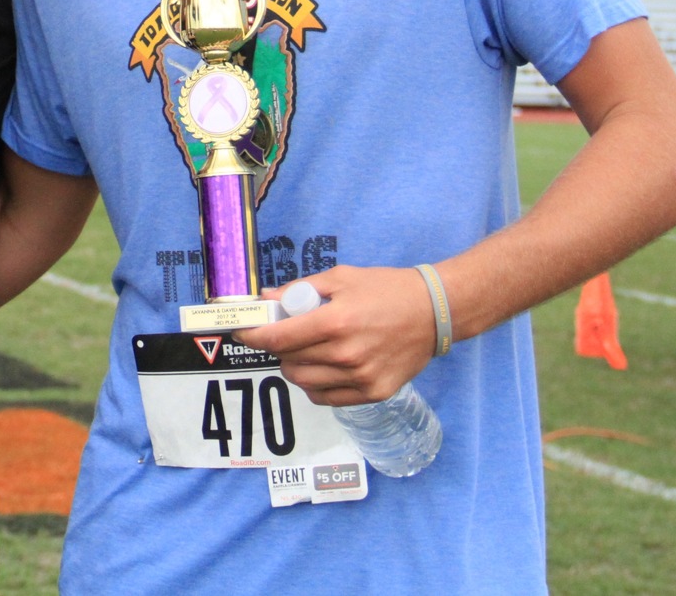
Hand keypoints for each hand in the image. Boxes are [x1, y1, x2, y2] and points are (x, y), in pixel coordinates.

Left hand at [233, 265, 433, 404]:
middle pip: (288, 360)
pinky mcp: (374, 393)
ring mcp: (361, 378)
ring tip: (304, 349)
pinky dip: (315, 385)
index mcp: (336, 322)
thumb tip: (266, 299)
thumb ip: (300, 290)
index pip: (279, 338)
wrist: (435, 312)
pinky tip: (322, 366)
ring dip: (294, 366)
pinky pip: (326, 398)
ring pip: (304, 382)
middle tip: (281, 334)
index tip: (240, 330)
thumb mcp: (341, 278)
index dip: (252, 335)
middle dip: (276, 347)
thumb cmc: (386, 289)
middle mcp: (347, 354)